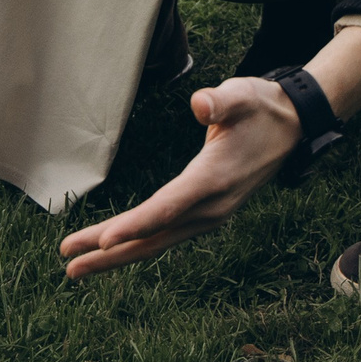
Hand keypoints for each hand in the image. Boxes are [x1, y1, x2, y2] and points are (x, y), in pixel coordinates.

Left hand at [56, 25, 360, 279]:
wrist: (292, 128)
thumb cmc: (261, 107)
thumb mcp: (243, 95)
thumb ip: (221, 100)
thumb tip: (200, 104)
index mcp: (213, 180)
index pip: (167, 208)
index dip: (134, 225)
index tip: (101, 240)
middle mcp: (210, 207)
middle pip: (153, 236)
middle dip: (109, 252)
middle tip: (68, 264)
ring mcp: (209, 215)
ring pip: (156, 241)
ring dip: (116, 255)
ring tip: (75, 267)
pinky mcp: (205, 214)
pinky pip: (164, 234)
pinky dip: (135, 244)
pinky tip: (111, 249)